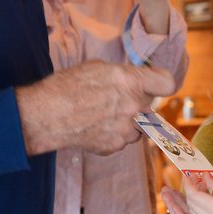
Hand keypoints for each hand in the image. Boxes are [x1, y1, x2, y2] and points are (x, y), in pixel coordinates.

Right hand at [15, 60, 175, 156]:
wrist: (45, 116)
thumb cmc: (66, 86)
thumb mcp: (98, 68)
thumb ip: (123, 76)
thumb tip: (133, 81)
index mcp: (132, 82)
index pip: (167, 83)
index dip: (161, 82)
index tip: (155, 84)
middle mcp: (134, 107)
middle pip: (151, 107)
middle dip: (139, 104)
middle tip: (117, 101)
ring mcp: (126, 130)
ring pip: (140, 127)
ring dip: (129, 123)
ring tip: (103, 115)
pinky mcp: (115, 146)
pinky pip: (123, 140)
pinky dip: (113, 135)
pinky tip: (95, 127)